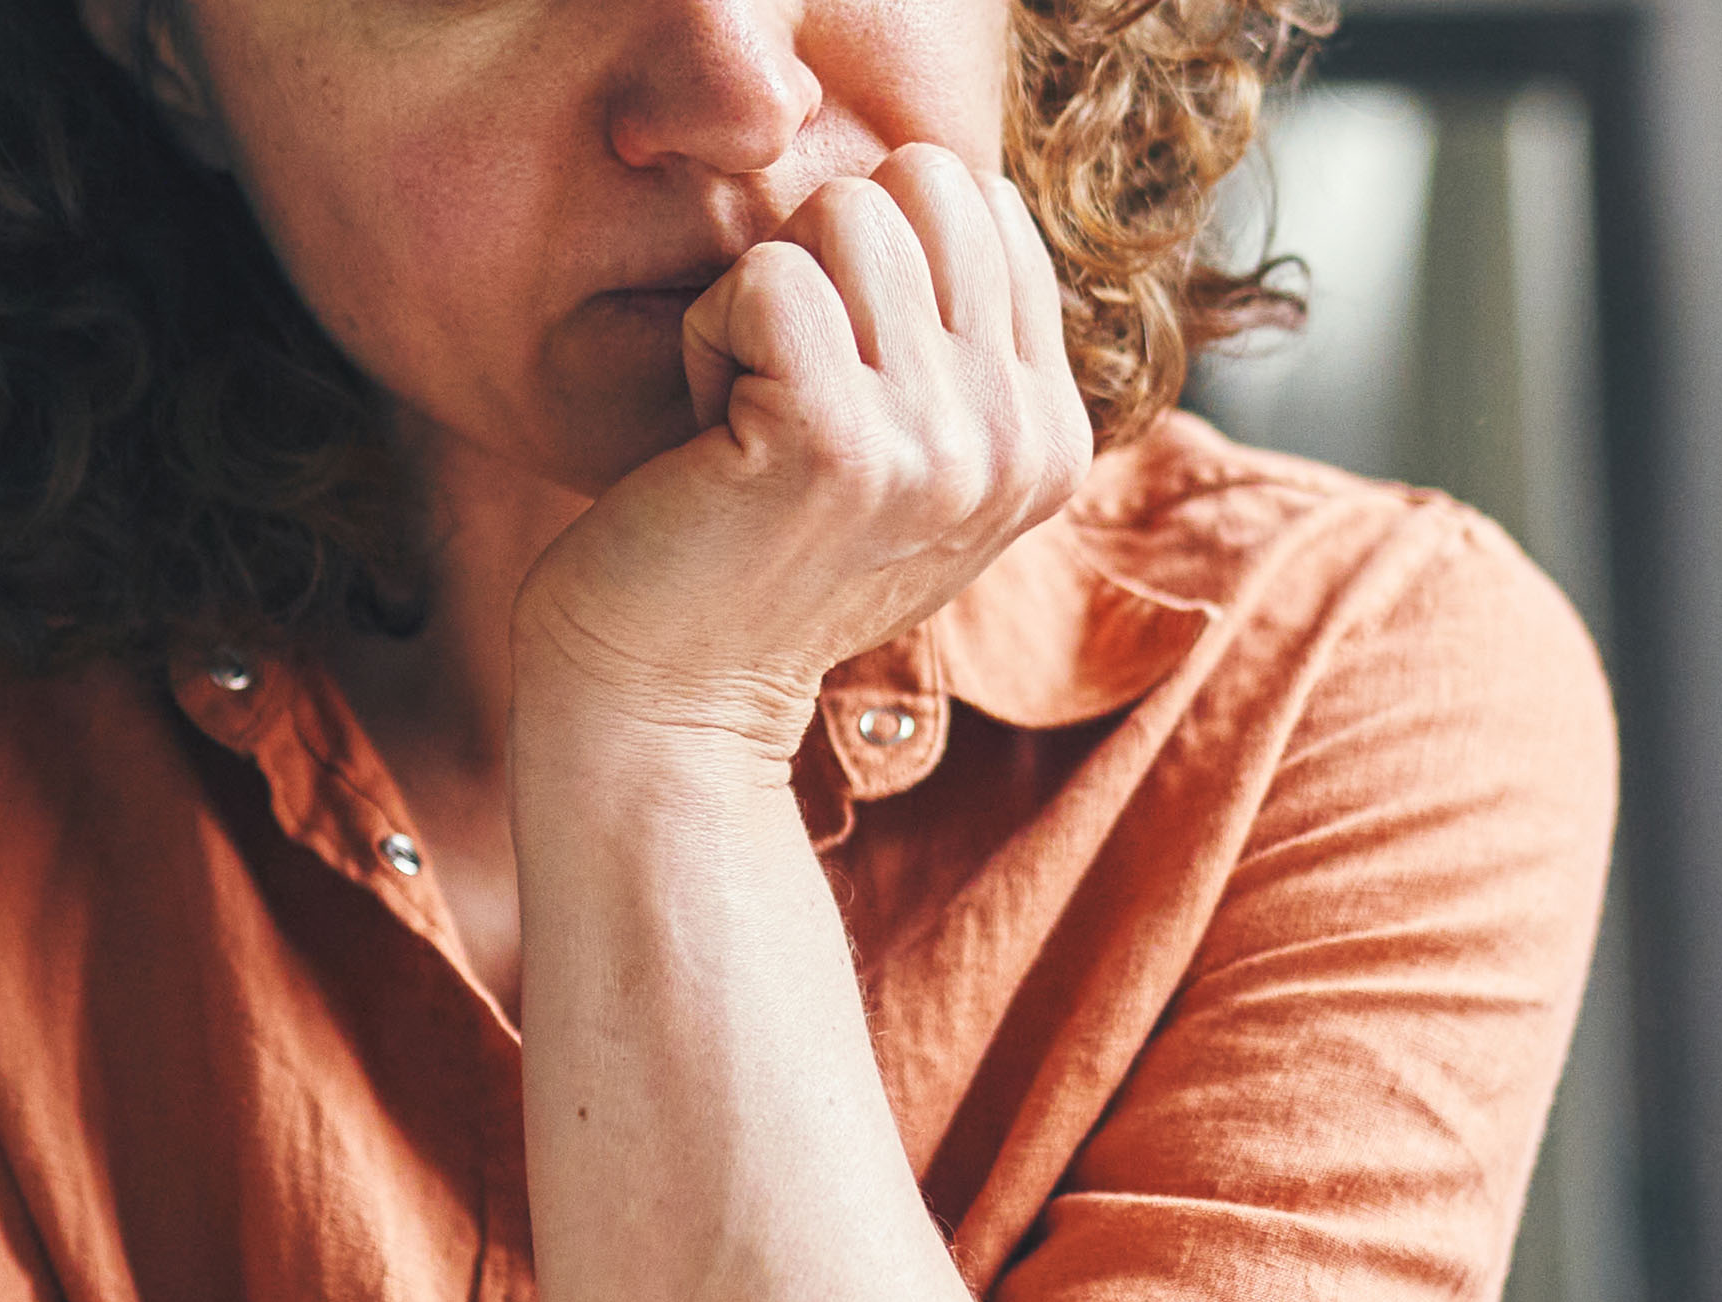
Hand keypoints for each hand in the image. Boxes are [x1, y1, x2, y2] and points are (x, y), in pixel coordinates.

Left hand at [513, 144, 1095, 759]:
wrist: (670, 699)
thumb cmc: (756, 551)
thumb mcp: (907, 455)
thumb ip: (961, 341)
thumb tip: (957, 186)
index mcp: (1051, 434)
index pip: (981, 199)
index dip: (873, 260)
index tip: (832, 385)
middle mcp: (1020, 442)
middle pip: (926, 182)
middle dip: (822, 259)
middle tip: (781, 388)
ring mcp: (941, 446)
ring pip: (846, 214)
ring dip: (758, 301)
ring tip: (746, 417)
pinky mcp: (841, 446)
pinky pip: (767, 277)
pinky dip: (706, 338)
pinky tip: (709, 436)